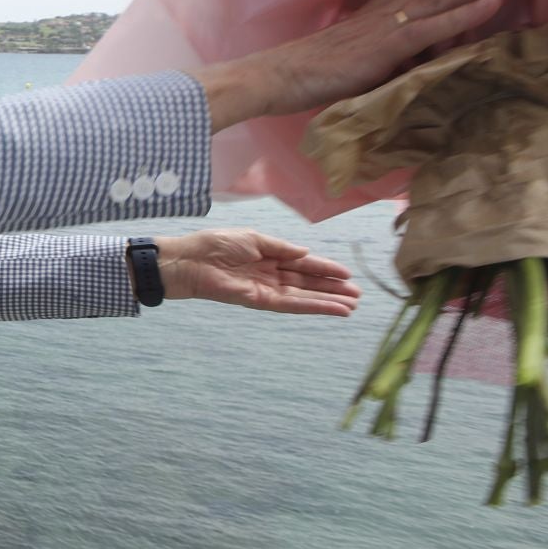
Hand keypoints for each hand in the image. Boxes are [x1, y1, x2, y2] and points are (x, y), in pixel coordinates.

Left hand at [158, 229, 360, 316]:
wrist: (189, 260)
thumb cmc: (215, 245)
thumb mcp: (253, 239)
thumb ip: (281, 247)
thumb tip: (306, 253)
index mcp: (269, 256)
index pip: (303, 264)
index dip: (325, 269)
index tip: (348, 274)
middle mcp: (271, 275)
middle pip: (308, 283)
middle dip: (332, 288)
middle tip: (358, 294)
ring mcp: (267, 290)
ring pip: (304, 297)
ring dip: (328, 301)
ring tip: (352, 305)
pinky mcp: (260, 301)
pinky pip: (292, 305)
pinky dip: (313, 307)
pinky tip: (333, 309)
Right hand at [196, 0, 547, 129]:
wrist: (273, 78)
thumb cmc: (304, 76)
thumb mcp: (354, 62)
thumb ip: (385, 57)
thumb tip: (411, 61)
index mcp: (376, 12)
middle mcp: (387, 10)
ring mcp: (388, 26)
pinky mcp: (385, 47)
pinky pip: (430, 27)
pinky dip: (463, 13)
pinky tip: (493, 1)